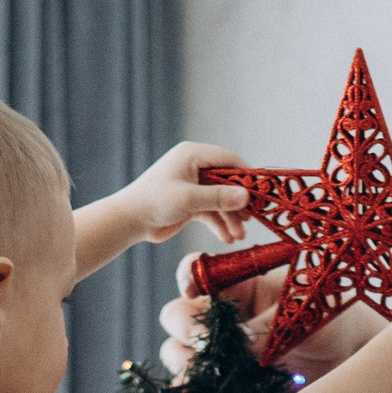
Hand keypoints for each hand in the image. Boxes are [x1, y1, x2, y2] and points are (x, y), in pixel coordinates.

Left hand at [124, 141, 250, 244]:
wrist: (129, 221)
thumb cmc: (154, 202)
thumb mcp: (189, 199)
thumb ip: (219, 197)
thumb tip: (247, 197)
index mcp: (193, 155)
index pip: (229, 160)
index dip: (247, 176)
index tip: (261, 194)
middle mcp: (195, 167)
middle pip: (228, 182)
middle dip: (239, 203)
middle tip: (253, 218)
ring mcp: (193, 185)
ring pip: (220, 200)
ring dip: (231, 217)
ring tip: (239, 236)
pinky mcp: (190, 203)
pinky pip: (211, 211)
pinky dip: (219, 224)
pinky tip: (227, 238)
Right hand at [160, 256, 384, 383]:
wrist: (349, 357)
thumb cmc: (329, 319)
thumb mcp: (300, 313)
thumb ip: (267, 325)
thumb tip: (239, 342)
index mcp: (237, 284)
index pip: (195, 272)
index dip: (188, 279)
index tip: (195, 291)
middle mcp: (221, 315)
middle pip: (177, 315)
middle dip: (187, 325)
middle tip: (209, 340)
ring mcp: (220, 349)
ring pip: (176, 352)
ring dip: (185, 360)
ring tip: (212, 369)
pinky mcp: (224, 381)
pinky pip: (194, 386)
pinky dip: (191, 390)